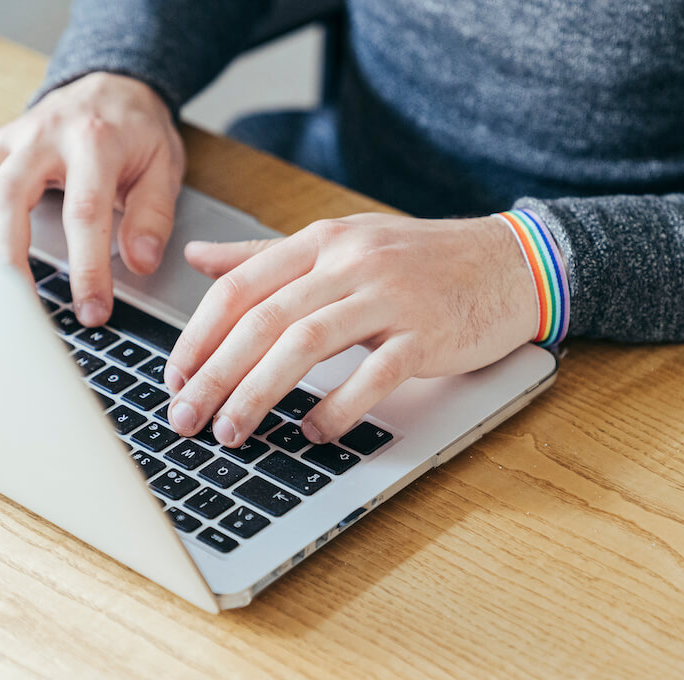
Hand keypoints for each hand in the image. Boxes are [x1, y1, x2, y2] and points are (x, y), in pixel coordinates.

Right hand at [0, 72, 184, 326]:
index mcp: (93, 141)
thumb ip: (153, 216)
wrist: (108, 88)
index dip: (86, 268)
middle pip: (4, 197)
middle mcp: (40, 137)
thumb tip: (140, 263)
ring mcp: (2, 142)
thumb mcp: (164, 168)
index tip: (92, 310)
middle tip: (20, 309)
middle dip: (8, 259)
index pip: (84, 211)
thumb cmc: (135, 134)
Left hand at [165, 214, 537, 446]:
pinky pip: (373, 375)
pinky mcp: (427, 334)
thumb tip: (200, 257)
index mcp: (322, 242)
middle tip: (185, 417)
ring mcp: (390, 297)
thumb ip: (267, 255)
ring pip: (306, 343)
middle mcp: (350, 263)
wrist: (510, 263)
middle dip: (214, 374)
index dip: (197, 336)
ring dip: (259, 394)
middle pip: (263, 319)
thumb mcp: (341, 244)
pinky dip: (338, 408)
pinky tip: (313, 433)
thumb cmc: (420, 261)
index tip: (173, 378)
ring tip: (231, 431)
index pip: (240, 287)